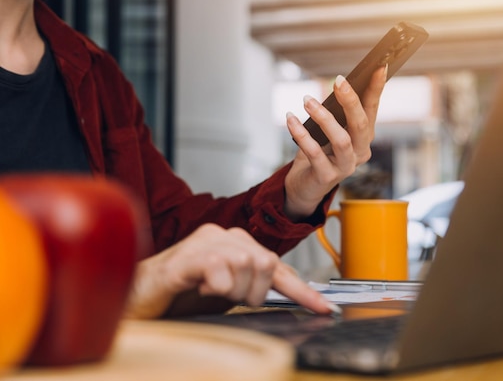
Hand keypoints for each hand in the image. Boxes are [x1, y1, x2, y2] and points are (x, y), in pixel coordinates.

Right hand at [125, 224, 337, 318]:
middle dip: (254, 291)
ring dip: (233, 291)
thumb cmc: (179, 295)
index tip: (325, 309)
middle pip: (267, 262)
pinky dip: (216, 287)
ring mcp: (203, 243)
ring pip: (247, 264)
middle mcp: (222, 236)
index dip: (303, 290)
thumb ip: (254, 288)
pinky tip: (200, 288)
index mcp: (234, 243)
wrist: (134, 298)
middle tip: (228, 298)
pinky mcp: (185, 257)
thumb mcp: (226, 294)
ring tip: (210, 293)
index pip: (278, 265)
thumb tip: (291, 293)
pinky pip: (219, 269)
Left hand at [284, 65, 386, 219]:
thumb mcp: (328, 129)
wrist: (305, 186)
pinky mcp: (327, 177)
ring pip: (342, 140)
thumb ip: (335, 112)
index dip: (377, 88)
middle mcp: (360, 152)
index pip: (372, 109)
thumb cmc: (319, 151)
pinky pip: (315, 153)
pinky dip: (301, 134)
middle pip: (361, 124)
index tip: (379, 66)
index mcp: (364, 137)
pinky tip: (290, 119)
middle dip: (351, 101)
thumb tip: (337, 84)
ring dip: (324, 118)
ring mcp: (346, 166)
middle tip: (338, 80)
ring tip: (307, 100)